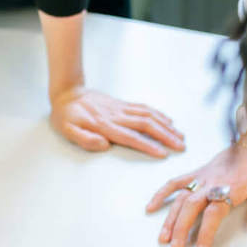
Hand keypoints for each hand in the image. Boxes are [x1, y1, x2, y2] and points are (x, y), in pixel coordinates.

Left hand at [50, 87, 184, 156]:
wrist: (66, 93)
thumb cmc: (65, 116)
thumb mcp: (67, 130)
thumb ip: (85, 138)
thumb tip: (104, 145)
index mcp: (104, 125)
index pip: (130, 137)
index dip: (148, 145)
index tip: (163, 154)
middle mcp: (116, 115)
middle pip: (145, 125)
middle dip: (165, 136)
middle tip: (181, 146)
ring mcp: (120, 108)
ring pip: (148, 115)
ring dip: (165, 125)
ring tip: (180, 135)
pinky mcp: (121, 104)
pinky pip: (143, 107)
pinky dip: (158, 113)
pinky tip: (168, 120)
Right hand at [145, 141, 246, 246]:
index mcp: (232, 188)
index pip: (214, 213)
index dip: (205, 232)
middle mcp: (213, 183)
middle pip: (192, 206)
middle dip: (181, 227)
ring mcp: (201, 177)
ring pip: (181, 197)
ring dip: (171, 217)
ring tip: (163, 237)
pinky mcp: (195, 173)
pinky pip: (175, 182)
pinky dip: (161, 193)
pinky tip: (151, 207)